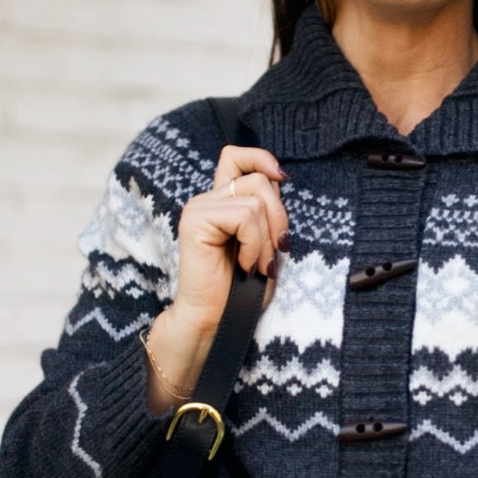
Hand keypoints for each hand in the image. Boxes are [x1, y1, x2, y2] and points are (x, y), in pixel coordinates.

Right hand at [143, 144, 287, 411]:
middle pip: (260, 181)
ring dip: (266, 238)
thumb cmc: (242, 289)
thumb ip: (265, 209)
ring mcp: (199, 208)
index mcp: (222, 202)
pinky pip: (245, 216)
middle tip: (272, 253)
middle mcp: (207, 200)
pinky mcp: (196, 220)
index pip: (236, 156)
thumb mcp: (264, 241)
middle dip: (279, 218)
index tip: (282, 179)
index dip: (261, 158)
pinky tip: (243, 265)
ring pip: (256, 200)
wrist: (219, 321)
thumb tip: (279, 177)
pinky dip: (254, 243)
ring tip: (255, 264)